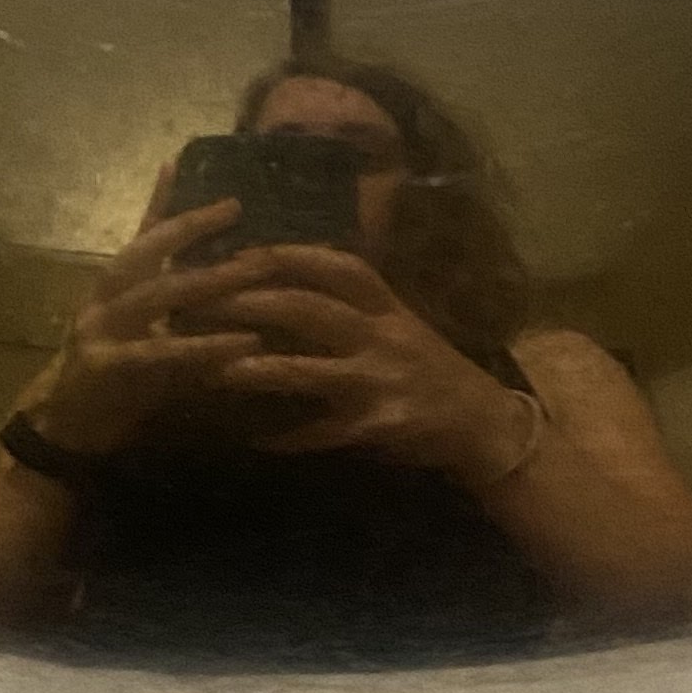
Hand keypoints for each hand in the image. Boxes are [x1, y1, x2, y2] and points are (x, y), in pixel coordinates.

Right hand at [22, 192, 263, 461]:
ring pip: (156, 294)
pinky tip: (242, 343)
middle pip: (147, 252)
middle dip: (193, 229)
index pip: (145, 236)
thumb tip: (209, 259)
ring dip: (207, 280)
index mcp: (110, 284)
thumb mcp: (136, 324)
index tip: (228, 200)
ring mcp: (99, 331)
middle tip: (239, 212)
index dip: (180, 211)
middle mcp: (102, 300)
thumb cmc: (110, 369)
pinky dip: (203, 346)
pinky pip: (161, 351)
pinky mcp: (107, 366)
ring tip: (252, 270)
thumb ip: (166, 291)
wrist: (63, 428)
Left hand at [211, 248, 532, 487]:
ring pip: (311, 371)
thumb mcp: (403, 325)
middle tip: (209, 303)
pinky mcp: (375, 427)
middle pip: (313, 310)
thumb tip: (293, 281)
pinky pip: (322, 433)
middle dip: (257, 304)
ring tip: (219, 370)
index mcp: (390, 307)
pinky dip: (289, 438)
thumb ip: (359, 305)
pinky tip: (257, 440)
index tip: (245, 252)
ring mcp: (379, 383)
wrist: (482, 424)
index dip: (292, 256)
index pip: (340, 267)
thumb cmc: (432, 368)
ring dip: (262, 369)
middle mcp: (384, 337)